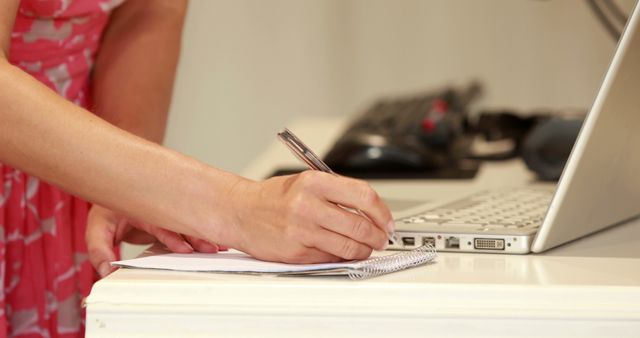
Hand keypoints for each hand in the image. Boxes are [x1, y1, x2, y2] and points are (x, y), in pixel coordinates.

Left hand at [86, 205, 225, 277]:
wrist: (115, 198)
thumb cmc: (108, 211)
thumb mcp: (98, 228)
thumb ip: (99, 250)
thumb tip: (106, 270)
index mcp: (142, 209)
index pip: (160, 224)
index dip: (173, 237)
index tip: (185, 249)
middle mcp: (158, 211)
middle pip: (180, 224)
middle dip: (196, 236)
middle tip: (211, 248)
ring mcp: (167, 216)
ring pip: (188, 227)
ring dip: (202, 237)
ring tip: (217, 247)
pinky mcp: (172, 223)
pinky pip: (187, 230)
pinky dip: (200, 236)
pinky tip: (213, 242)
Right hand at [224, 171, 393, 263]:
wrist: (240, 211)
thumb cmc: (273, 198)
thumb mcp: (306, 182)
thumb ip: (337, 193)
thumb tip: (371, 211)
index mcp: (315, 182)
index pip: (363, 196)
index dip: (382, 212)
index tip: (387, 220)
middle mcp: (308, 204)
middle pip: (360, 225)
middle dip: (377, 236)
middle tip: (381, 239)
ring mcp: (302, 230)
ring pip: (349, 246)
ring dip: (364, 250)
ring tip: (366, 248)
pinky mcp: (296, 251)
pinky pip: (331, 257)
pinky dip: (342, 256)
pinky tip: (343, 251)